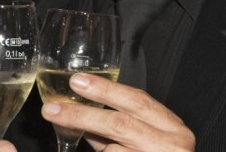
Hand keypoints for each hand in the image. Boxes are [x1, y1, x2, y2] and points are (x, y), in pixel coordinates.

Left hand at [41, 73, 194, 150]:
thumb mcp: (146, 137)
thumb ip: (115, 125)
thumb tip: (78, 109)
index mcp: (171, 128)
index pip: (137, 100)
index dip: (105, 88)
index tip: (76, 81)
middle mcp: (170, 145)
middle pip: (121, 124)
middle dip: (84, 115)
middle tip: (54, 108)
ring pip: (113, 150)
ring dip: (88, 139)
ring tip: (63, 126)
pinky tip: (88, 147)